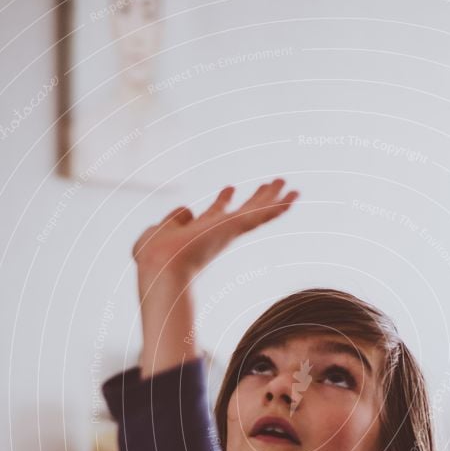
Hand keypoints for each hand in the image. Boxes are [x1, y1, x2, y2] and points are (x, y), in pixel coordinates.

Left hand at [133, 178, 299, 281]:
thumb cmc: (154, 257)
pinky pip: (261, 215)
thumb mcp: (155, 232)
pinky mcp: (235, 228)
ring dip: (272, 197)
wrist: (162, 267)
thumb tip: (187, 210)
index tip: (229, 188)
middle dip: (255, 198)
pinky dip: (279, 206)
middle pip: (242, 212)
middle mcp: (217, 233)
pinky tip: (294, 195)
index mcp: (199, 234)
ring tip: (287, 183)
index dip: (222, 200)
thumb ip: (170, 220)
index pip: (215, 214)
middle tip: (270, 184)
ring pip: (256, 211)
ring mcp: (228, 232)